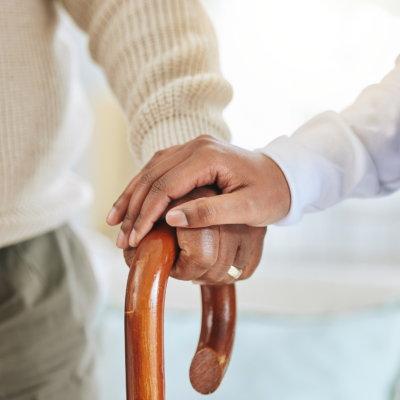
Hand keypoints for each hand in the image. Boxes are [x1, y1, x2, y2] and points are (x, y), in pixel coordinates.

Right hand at [107, 135, 289, 247]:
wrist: (284, 175)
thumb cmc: (271, 193)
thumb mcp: (247, 207)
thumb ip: (209, 212)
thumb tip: (170, 218)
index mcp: (207, 156)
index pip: (166, 186)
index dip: (146, 214)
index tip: (134, 238)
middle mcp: (195, 147)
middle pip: (152, 177)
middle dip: (133, 208)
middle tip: (120, 237)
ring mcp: (192, 148)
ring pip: (151, 171)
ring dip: (131, 196)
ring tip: (114, 220)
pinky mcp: (192, 155)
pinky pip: (159, 169)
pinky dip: (142, 187)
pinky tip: (131, 200)